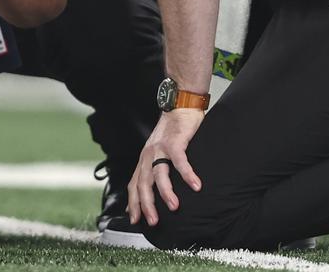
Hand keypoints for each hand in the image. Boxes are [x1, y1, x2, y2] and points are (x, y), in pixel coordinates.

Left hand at [128, 108, 204, 225]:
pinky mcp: (175, 142)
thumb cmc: (172, 132)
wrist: (178, 106)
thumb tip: (152, 192)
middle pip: (143, 184)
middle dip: (146, 205)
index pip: (134, 185)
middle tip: (153, 221)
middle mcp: (148, 156)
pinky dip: (187, 174)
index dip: (133, 203)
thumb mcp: (158, 153)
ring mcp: (160, 149)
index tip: (135, 220)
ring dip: (166, 192)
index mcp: (144, 160)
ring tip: (174, 207)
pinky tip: (196, 186)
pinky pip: (180, 161)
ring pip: (159, 175)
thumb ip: (155, 170)